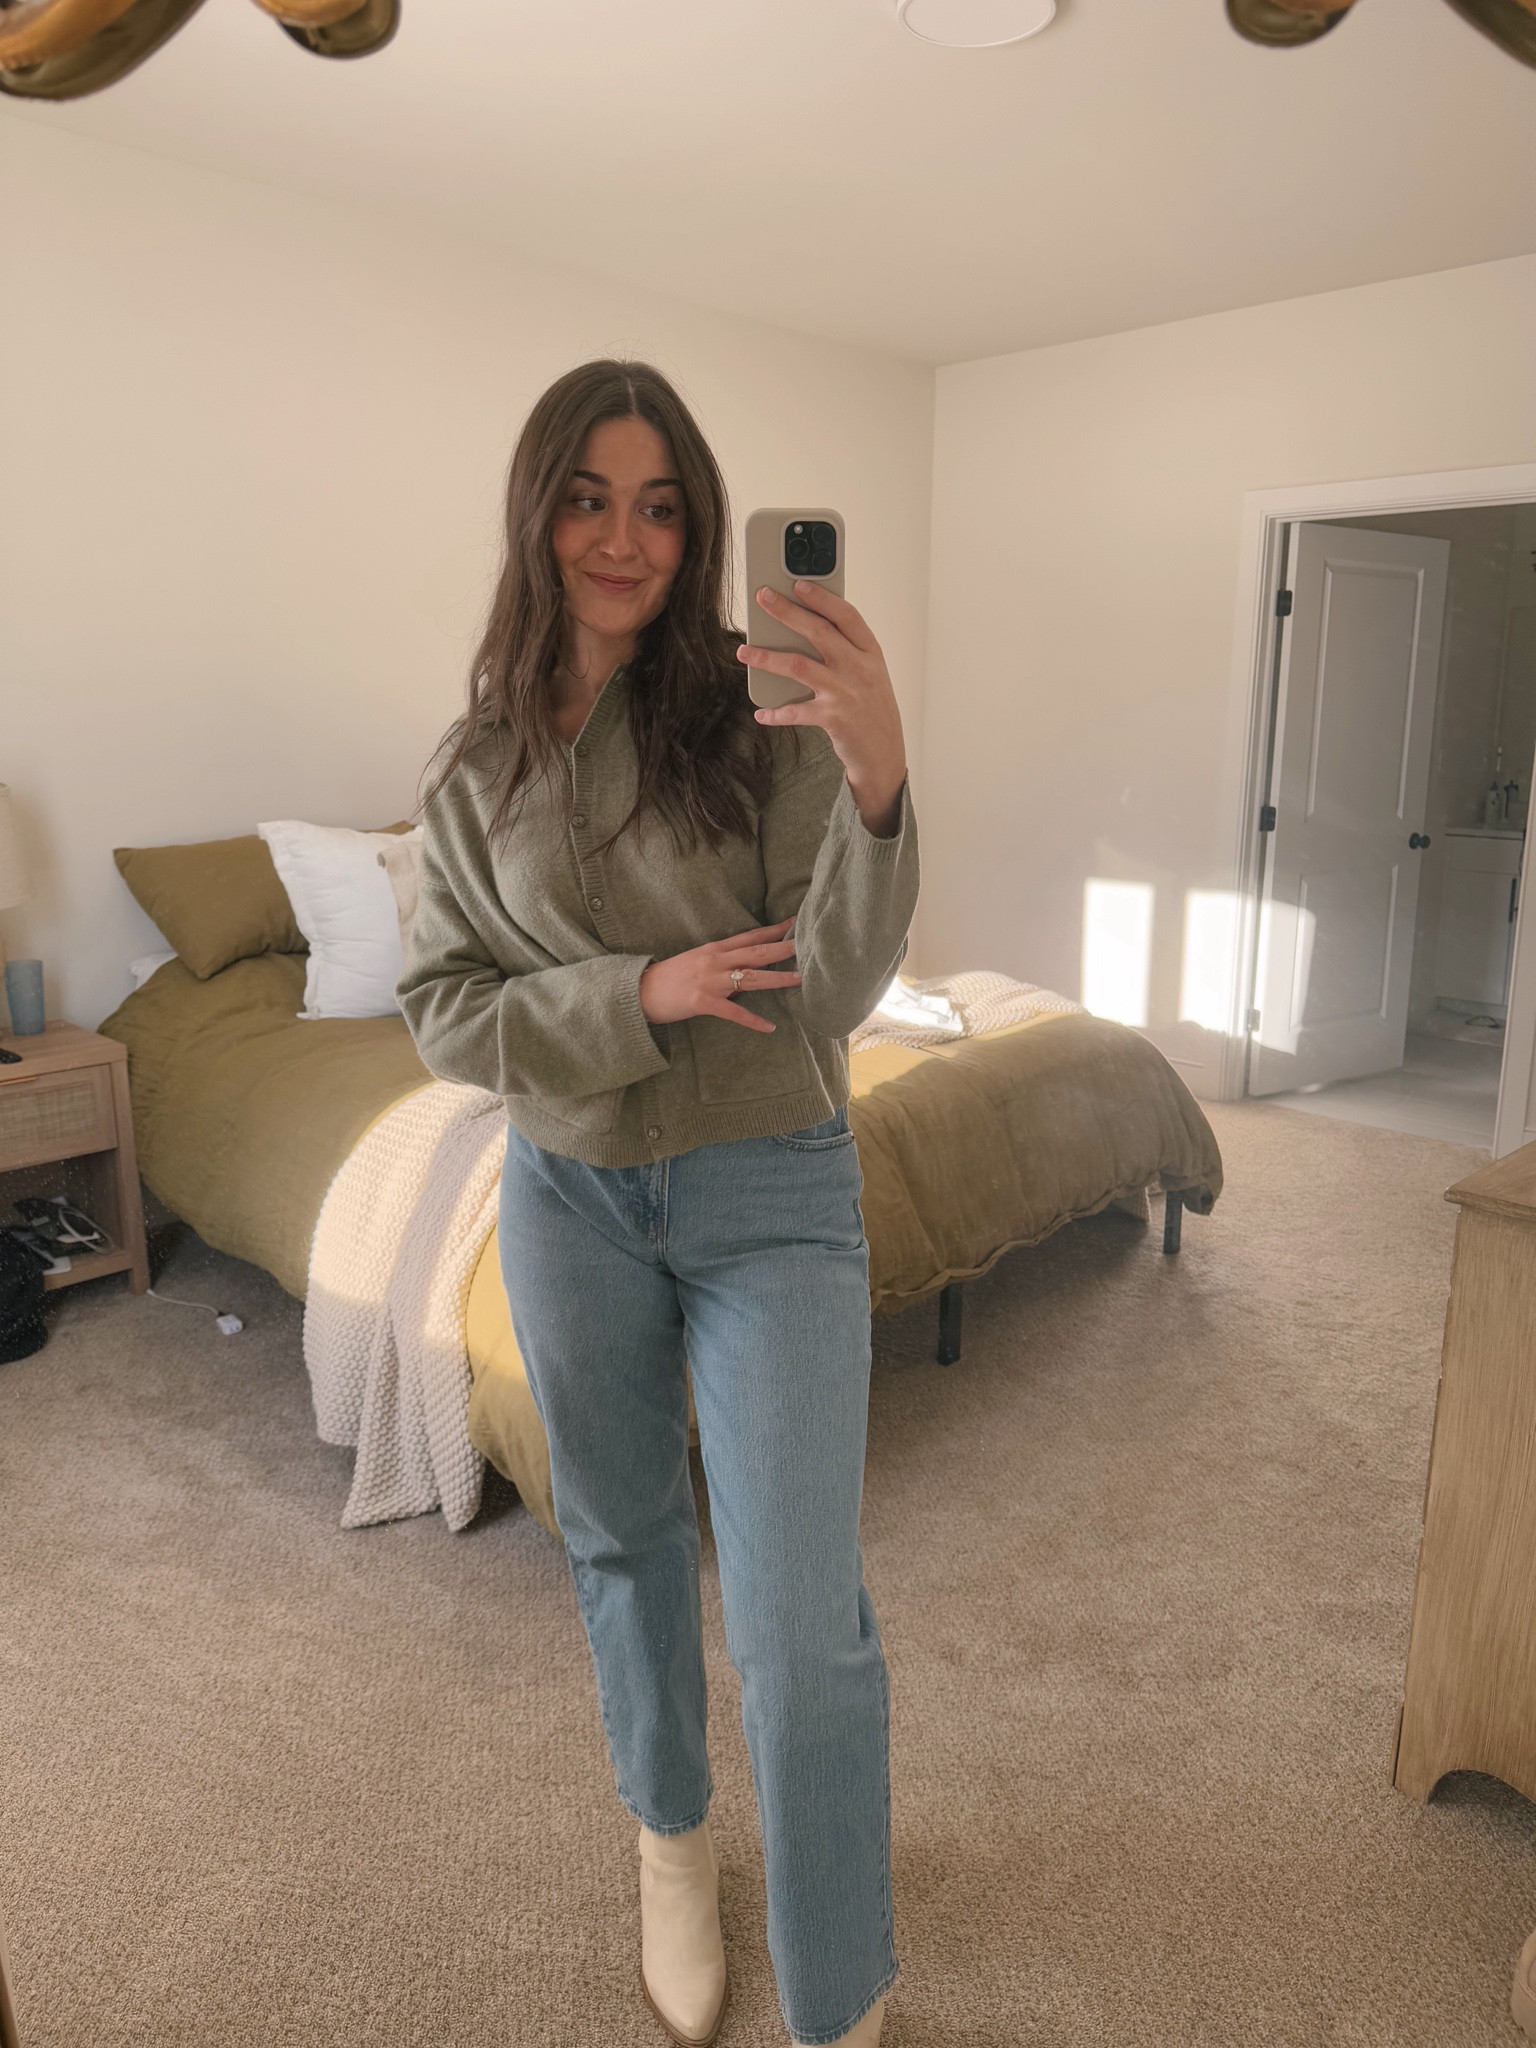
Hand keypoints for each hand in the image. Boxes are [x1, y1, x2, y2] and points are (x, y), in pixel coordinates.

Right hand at [639, 919, 800, 1033]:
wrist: (639, 991)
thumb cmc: (669, 978)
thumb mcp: (697, 962)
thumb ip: (722, 963)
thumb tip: (745, 970)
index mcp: (715, 949)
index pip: (751, 936)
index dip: (775, 930)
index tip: (796, 923)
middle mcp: (715, 960)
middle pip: (756, 952)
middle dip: (783, 948)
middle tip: (807, 945)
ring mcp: (710, 981)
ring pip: (751, 977)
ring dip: (777, 978)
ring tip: (800, 979)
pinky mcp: (703, 1002)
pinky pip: (734, 1013)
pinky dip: (753, 1021)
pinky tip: (770, 1027)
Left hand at [736, 582, 907, 836]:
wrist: (885, 751)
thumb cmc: (873, 707)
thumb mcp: (869, 671)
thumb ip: (846, 649)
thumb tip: (805, 625)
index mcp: (870, 652)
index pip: (846, 615)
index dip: (821, 597)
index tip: (798, 583)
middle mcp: (858, 668)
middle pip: (818, 632)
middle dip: (787, 612)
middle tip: (763, 598)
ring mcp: (845, 692)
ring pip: (799, 666)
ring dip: (767, 658)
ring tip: (745, 652)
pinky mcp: (833, 718)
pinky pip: (796, 712)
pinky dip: (776, 713)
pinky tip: (761, 712)